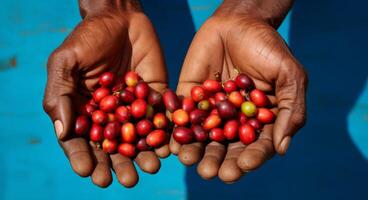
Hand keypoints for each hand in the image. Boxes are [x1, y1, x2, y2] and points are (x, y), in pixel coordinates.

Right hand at [43, 1, 168, 187]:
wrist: (120, 17)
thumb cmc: (86, 38)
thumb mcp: (65, 61)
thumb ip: (59, 94)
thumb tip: (62, 133)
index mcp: (81, 111)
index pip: (79, 141)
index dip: (82, 157)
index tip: (87, 172)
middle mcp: (107, 116)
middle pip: (111, 148)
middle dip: (118, 165)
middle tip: (125, 180)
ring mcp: (131, 109)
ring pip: (137, 139)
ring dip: (143, 156)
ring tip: (150, 168)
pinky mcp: (153, 99)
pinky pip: (160, 120)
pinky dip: (165, 135)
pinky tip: (168, 148)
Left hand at [170, 0, 306, 182]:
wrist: (239, 22)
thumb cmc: (268, 47)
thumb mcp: (289, 75)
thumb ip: (289, 109)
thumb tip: (282, 148)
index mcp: (258, 121)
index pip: (256, 146)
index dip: (251, 158)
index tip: (244, 166)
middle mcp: (233, 121)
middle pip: (226, 148)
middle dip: (220, 162)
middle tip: (213, 173)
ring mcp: (210, 111)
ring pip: (202, 137)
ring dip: (196, 152)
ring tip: (190, 161)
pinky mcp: (190, 98)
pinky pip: (182, 116)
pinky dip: (177, 130)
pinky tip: (173, 142)